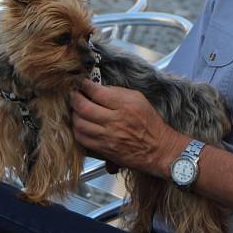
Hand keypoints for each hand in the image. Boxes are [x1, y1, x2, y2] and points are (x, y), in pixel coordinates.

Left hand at [71, 80, 188, 177]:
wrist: (158, 149)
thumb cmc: (150, 123)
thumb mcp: (140, 99)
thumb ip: (119, 92)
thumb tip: (99, 88)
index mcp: (125, 105)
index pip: (97, 92)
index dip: (85, 86)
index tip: (82, 83)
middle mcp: (115, 121)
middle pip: (84, 107)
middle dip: (74, 98)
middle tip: (74, 94)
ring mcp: (107, 137)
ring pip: (79, 124)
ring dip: (74, 115)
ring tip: (76, 110)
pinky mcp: (103, 149)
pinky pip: (82, 139)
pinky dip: (77, 130)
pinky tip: (80, 125)